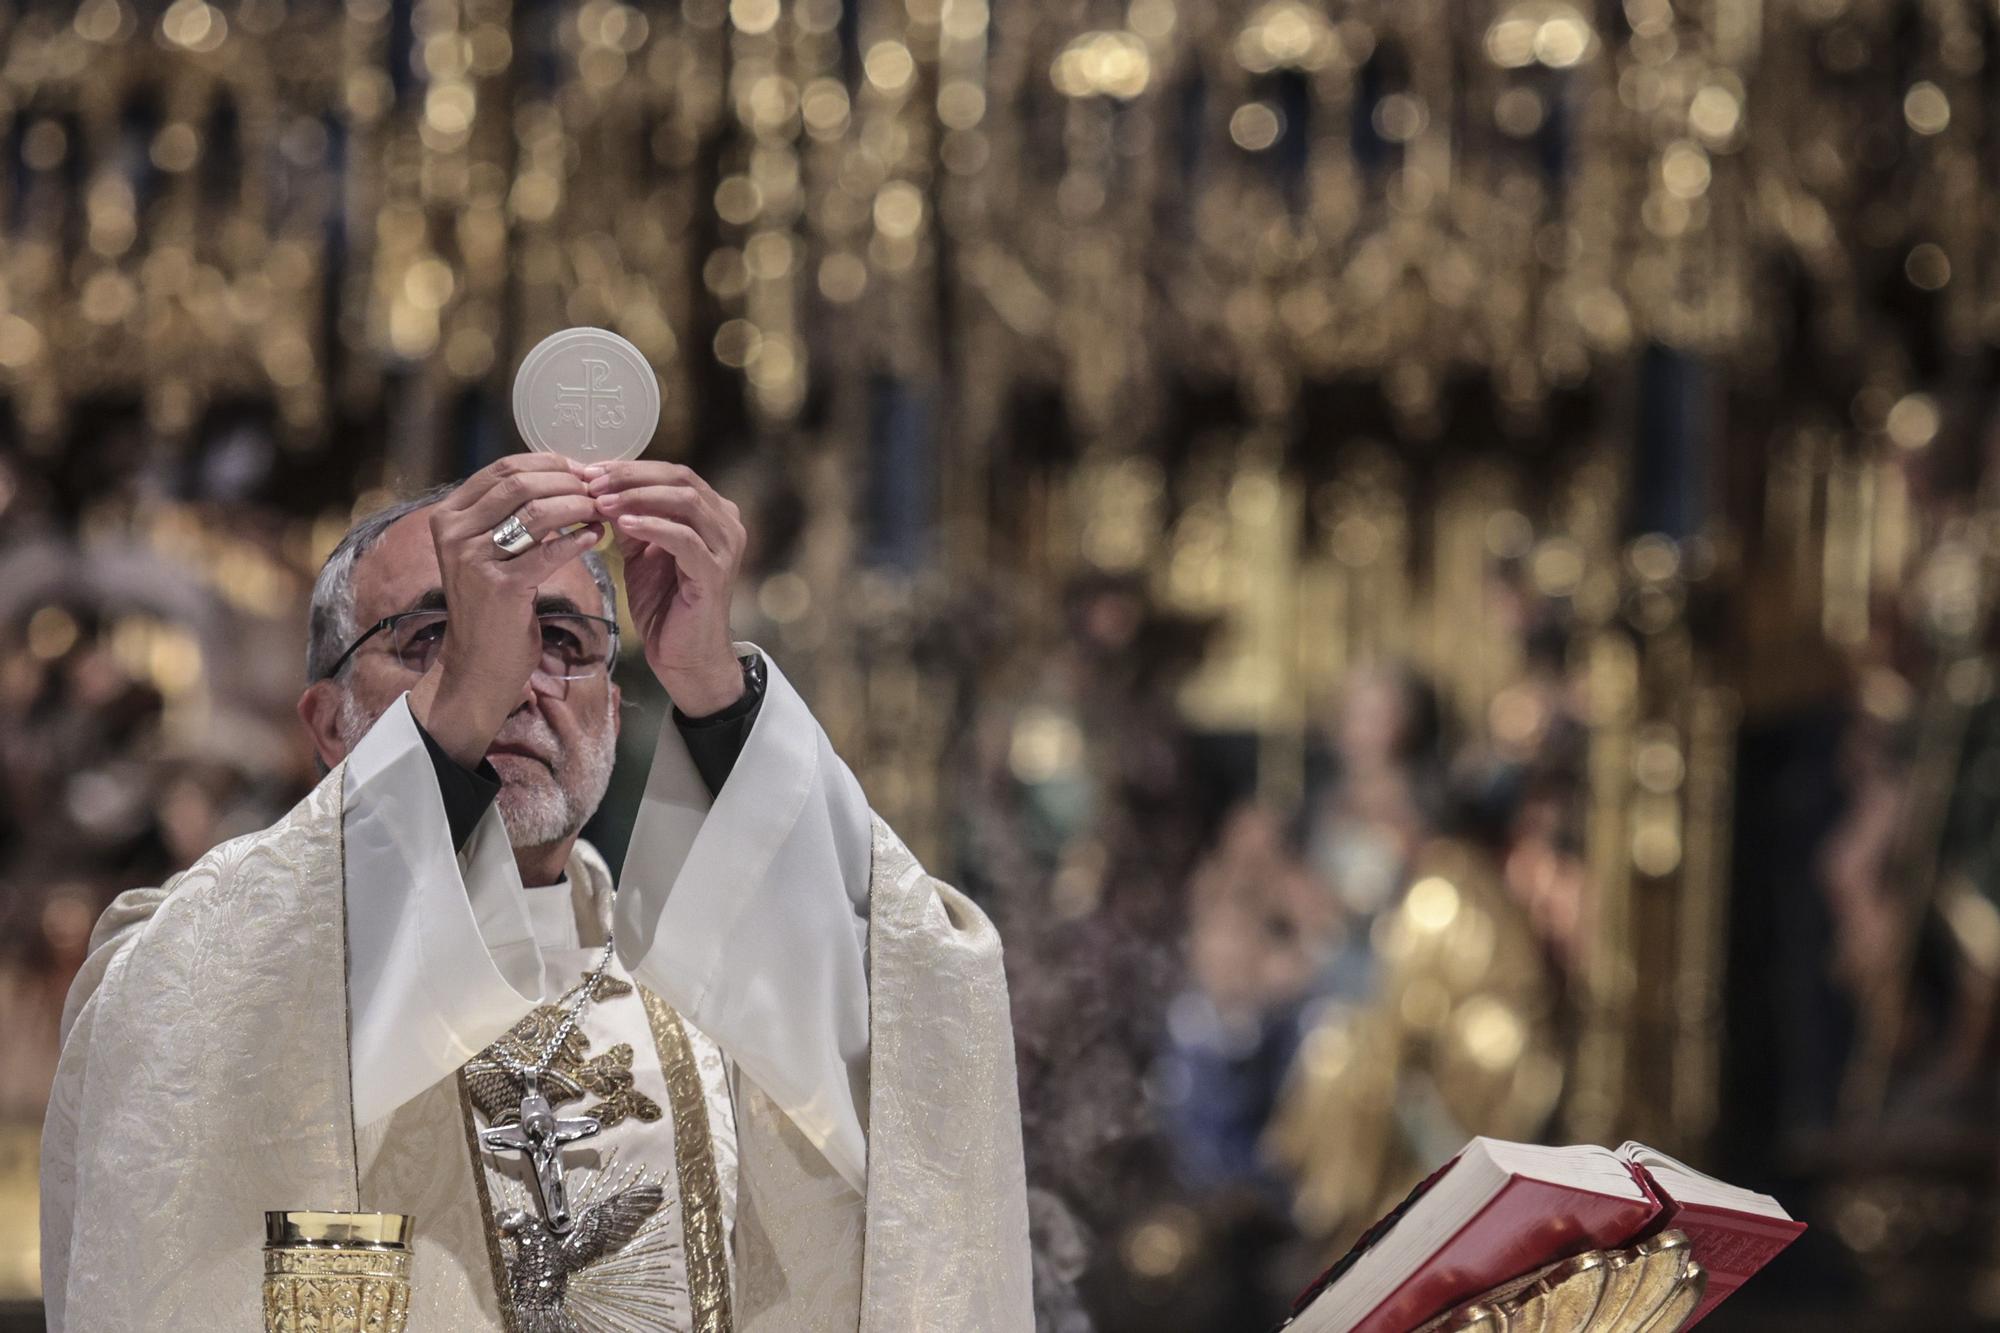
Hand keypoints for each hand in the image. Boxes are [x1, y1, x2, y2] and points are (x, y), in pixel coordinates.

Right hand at [410, 454, 605, 766]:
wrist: (478, 666)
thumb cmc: (492, 605)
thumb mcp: (489, 550)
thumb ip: (510, 513)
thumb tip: (564, 473)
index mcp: (448, 515)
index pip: (503, 468)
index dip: (549, 463)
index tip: (584, 470)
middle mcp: (453, 531)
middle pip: (521, 483)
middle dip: (568, 482)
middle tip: (601, 490)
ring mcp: (472, 558)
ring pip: (538, 511)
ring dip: (579, 507)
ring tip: (604, 512)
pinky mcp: (500, 587)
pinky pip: (549, 552)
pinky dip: (578, 541)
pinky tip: (596, 539)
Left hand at [585, 460, 747, 714]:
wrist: (685, 657)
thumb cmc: (666, 607)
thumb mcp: (642, 554)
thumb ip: (631, 521)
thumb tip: (601, 491)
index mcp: (713, 514)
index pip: (673, 473)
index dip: (631, 468)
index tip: (590, 471)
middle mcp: (727, 524)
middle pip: (680, 479)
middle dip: (631, 477)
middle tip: (592, 481)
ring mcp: (725, 548)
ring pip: (684, 501)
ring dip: (638, 497)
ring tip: (601, 501)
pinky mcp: (715, 573)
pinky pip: (683, 538)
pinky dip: (651, 526)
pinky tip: (622, 524)